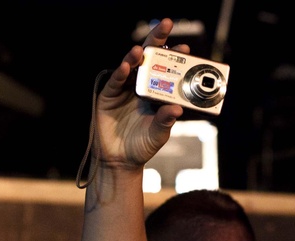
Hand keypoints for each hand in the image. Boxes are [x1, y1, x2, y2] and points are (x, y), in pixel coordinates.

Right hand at [94, 17, 188, 169]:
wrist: (120, 162)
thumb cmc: (141, 147)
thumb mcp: (158, 135)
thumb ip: (166, 121)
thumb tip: (177, 109)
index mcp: (155, 93)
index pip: (166, 70)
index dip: (175, 58)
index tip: (186, 49)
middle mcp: (139, 87)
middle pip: (149, 60)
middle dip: (157, 42)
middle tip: (166, 25)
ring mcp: (123, 90)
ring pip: (130, 67)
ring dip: (136, 55)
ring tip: (142, 48)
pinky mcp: (108, 97)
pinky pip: (115, 82)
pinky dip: (121, 73)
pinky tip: (127, 65)